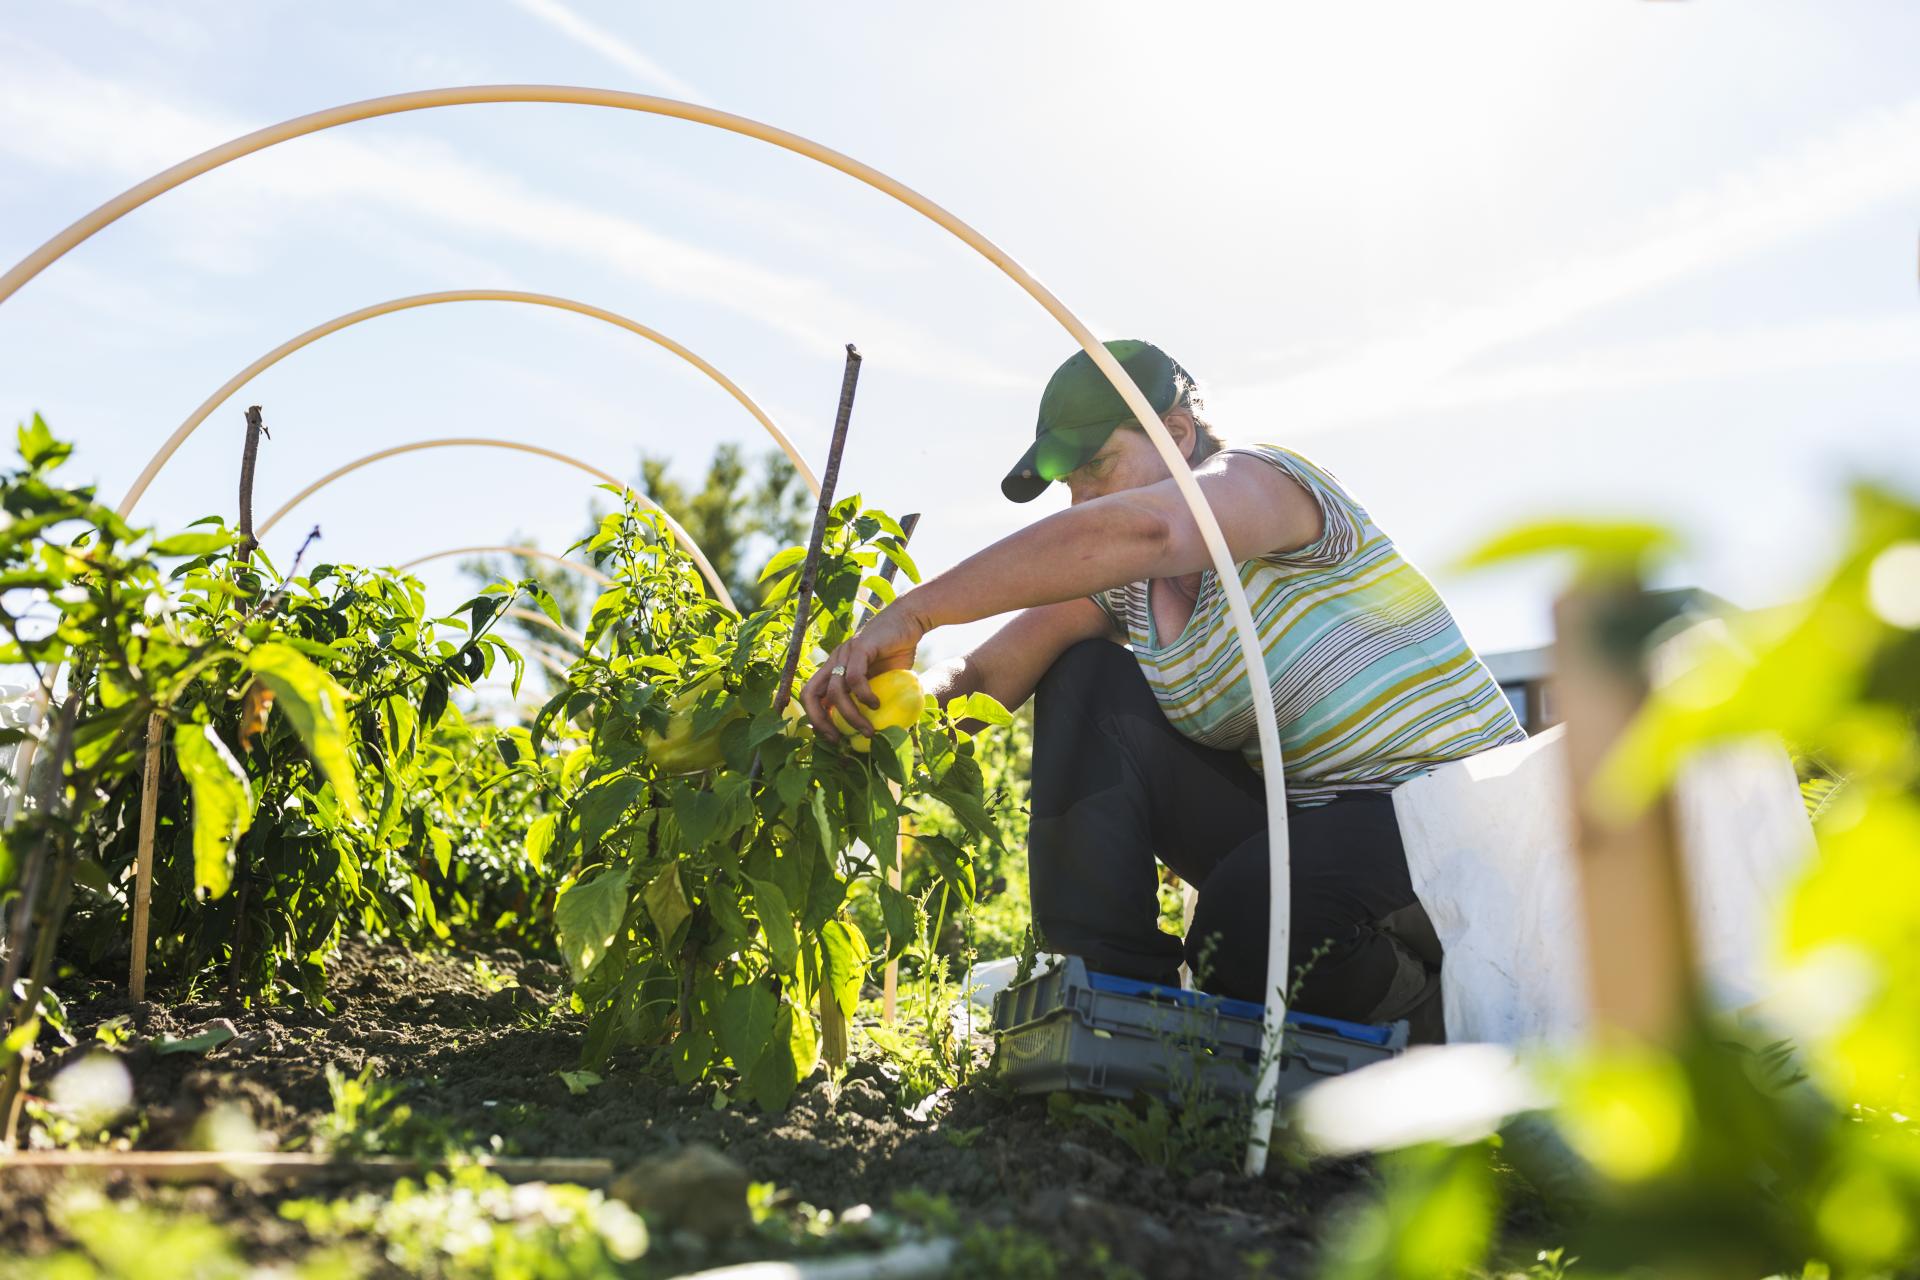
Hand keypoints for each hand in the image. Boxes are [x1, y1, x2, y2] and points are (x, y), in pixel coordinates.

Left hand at [799, 599, 926, 742]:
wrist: (910, 619)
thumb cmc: (898, 650)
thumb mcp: (883, 679)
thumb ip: (876, 697)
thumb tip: (883, 729)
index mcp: (834, 668)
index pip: (811, 694)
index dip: (816, 718)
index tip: (833, 737)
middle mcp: (834, 660)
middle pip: (810, 693)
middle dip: (819, 721)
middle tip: (838, 739)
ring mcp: (845, 653)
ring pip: (835, 691)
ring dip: (850, 716)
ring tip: (868, 730)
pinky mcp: (860, 647)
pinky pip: (854, 678)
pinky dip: (863, 696)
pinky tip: (876, 704)